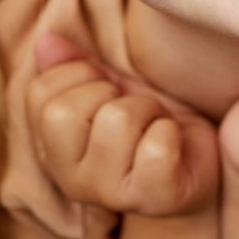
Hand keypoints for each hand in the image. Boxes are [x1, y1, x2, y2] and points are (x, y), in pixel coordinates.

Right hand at [25, 33, 219, 219]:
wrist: (198, 158)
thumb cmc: (148, 121)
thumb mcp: (111, 87)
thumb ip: (76, 67)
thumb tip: (46, 40)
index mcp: (53, 150)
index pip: (39, 94)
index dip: (81, 73)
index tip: (106, 87)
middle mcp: (72, 179)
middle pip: (64, 111)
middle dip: (111, 92)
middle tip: (133, 108)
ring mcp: (110, 194)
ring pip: (116, 120)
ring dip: (148, 109)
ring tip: (155, 123)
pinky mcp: (153, 198)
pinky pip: (156, 147)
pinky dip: (170, 132)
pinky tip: (173, 143)